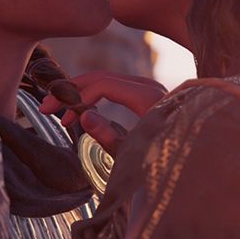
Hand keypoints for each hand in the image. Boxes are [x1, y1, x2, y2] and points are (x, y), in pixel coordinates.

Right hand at [38, 72, 167, 154]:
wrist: (192, 160)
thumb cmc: (165, 161)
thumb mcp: (134, 154)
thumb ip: (109, 136)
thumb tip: (84, 116)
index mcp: (148, 97)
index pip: (104, 85)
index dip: (77, 98)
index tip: (60, 118)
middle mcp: (149, 86)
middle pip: (103, 77)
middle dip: (73, 90)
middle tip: (47, 107)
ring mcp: (150, 88)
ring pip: (108, 80)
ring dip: (82, 92)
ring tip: (62, 110)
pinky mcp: (149, 95)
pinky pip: (117, 86)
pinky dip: (97, 94)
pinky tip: (82, 108)